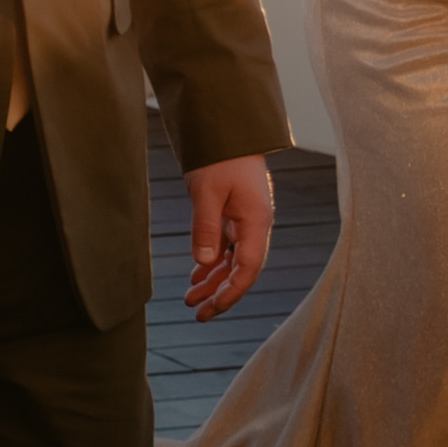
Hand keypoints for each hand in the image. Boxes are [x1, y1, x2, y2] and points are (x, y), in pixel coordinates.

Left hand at [183, 154, 278, 319]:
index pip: (248, 268)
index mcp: (256, 221)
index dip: (232, 292)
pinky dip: (212, 263)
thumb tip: (203, 262)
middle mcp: (255, 226)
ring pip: (232, 262)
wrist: (226, 131)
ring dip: (213, 281)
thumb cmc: (220, 158)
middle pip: (241, 270)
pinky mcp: (235, 217)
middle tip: (198, 315)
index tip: (214, 309)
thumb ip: (206, 227)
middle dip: (221, 294)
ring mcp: (246, 222)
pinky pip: (226, 248)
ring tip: (190, 299)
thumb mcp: (208, 192)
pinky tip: (197, 276)